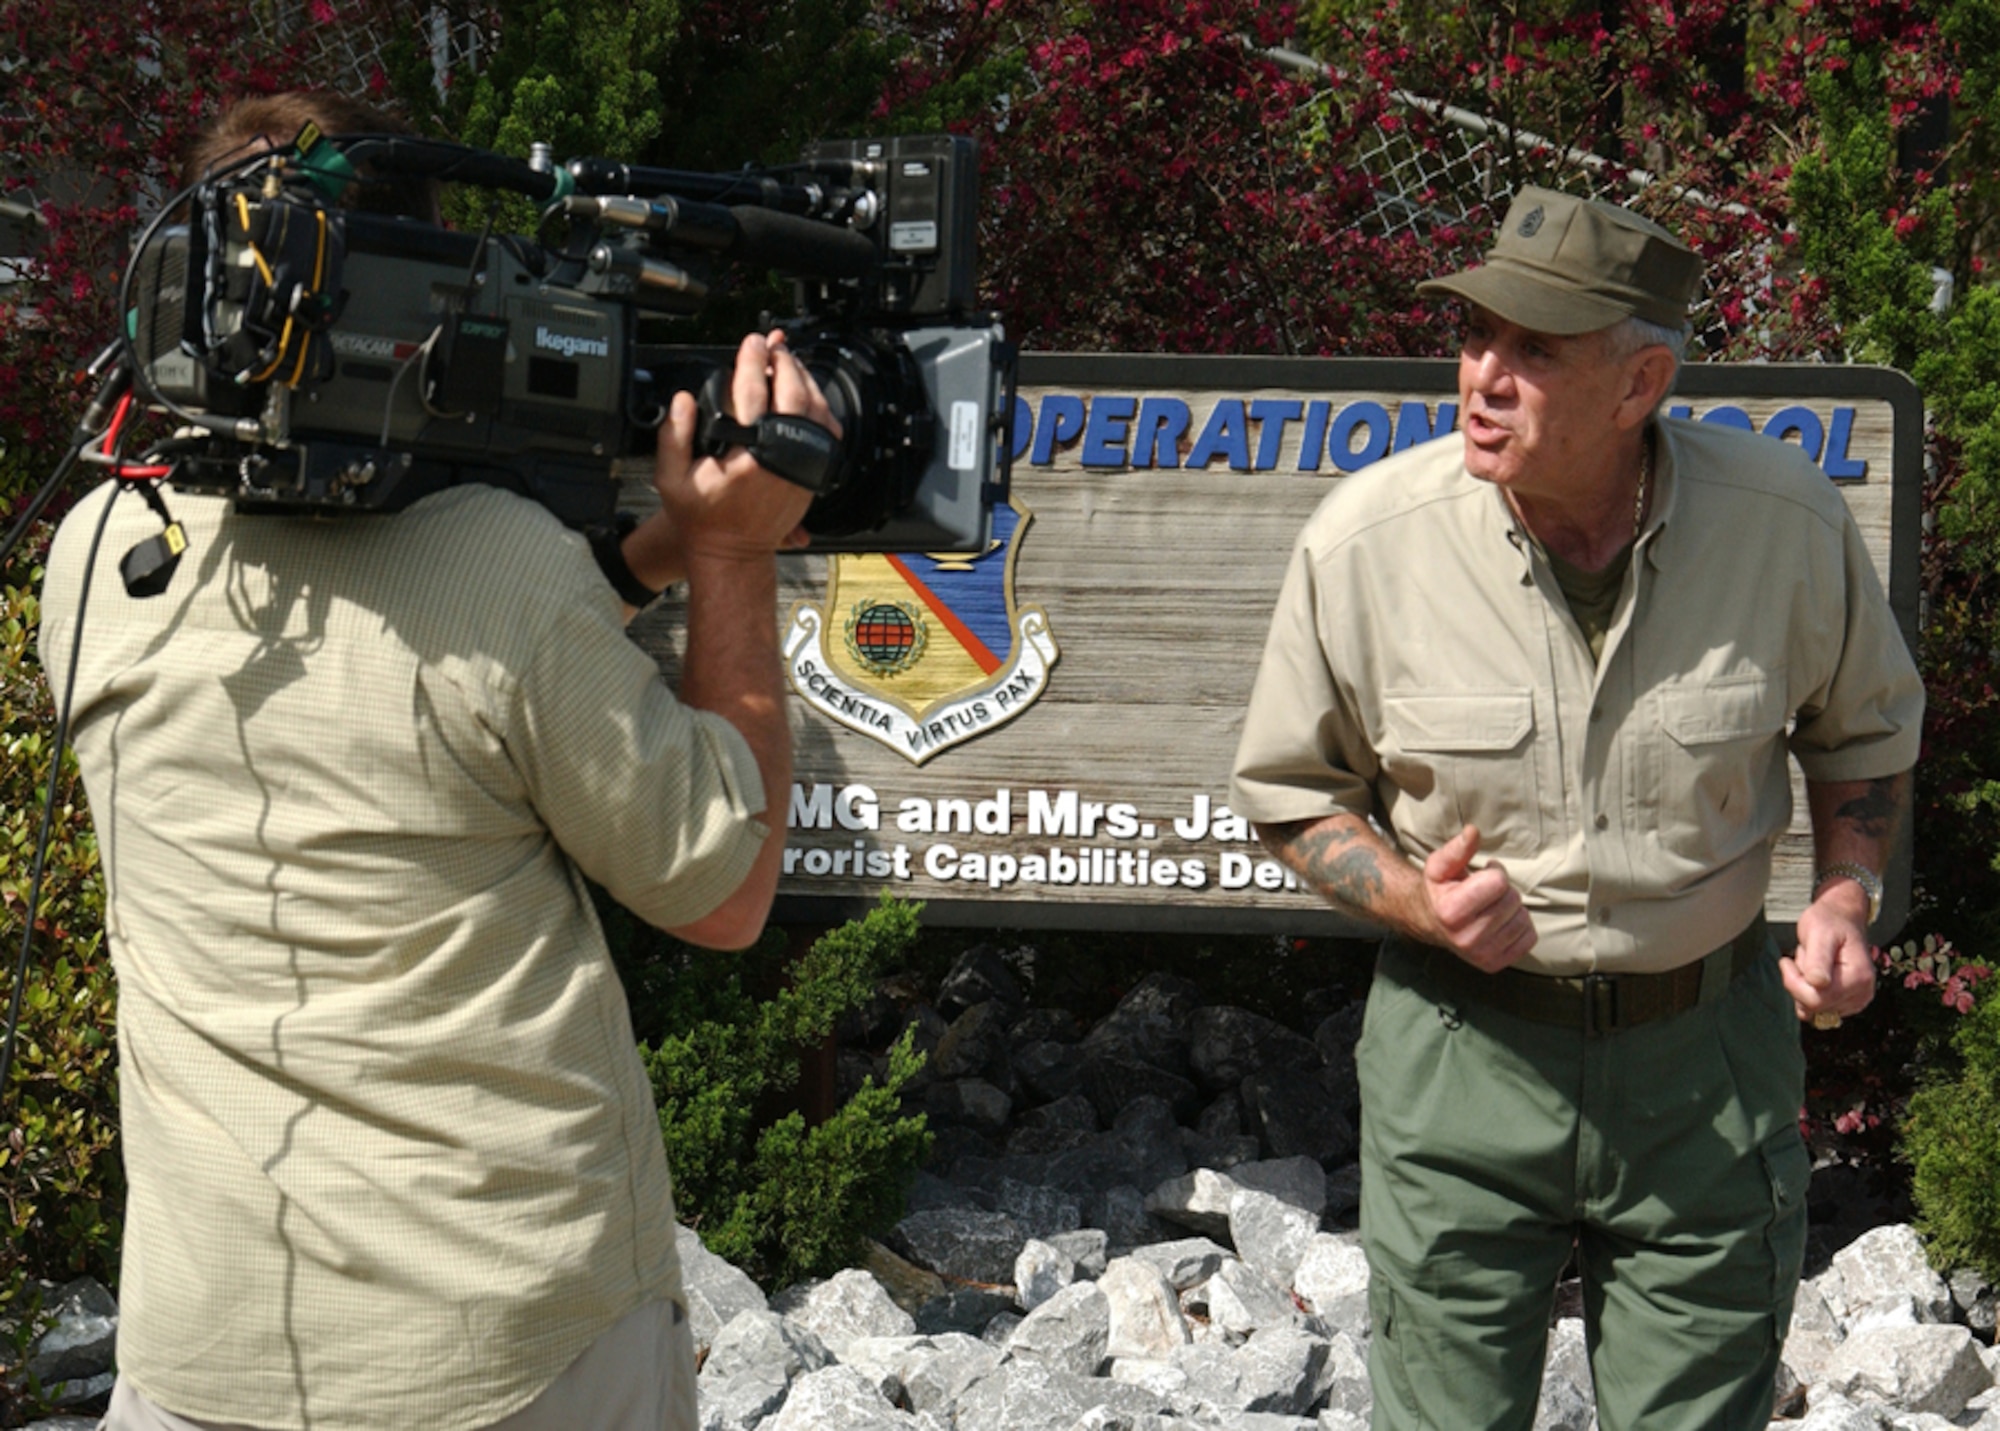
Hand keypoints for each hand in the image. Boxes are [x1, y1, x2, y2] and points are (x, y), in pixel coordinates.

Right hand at [654, 331, 834, 562]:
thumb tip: (683, 399)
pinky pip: (826, 430)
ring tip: (786, 361)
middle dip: (783, 361)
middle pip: (794, 393)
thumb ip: (674, 435)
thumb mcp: (670, 478)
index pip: (754, 392)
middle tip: (772, 345)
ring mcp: (802, 467)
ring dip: (803, 378)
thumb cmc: (703, 519)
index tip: (751, 342)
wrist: (732, 552)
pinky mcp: (812, 474)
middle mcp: (782, 458)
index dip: (752, 360)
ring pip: (815, 408)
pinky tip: (805, 393)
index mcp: (748, 454)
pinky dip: (818, 405)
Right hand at [1421, 824, 1535, 971]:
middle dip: (1503, 890)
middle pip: (1513, 900)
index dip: (1494, 871)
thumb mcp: (1440, 865)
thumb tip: (1473, 831)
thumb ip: (1457, 848)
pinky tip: (1501, 922)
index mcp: (1450, 912)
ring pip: (1523, 918)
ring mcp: (1481, 955)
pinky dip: (1520, 926)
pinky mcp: (1494, 964)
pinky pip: (1530, 938)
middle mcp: (1465, 938)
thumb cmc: (1440, 889)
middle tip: (1485, 892)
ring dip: (1512, 908)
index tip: (1482, 874)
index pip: (1499, 882)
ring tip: (1492, 907)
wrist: (1431, 923)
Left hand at [1782, 879, 1877, 1023]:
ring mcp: (1855, 999)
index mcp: (1858, 978)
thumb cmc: (1830, 921)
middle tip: (1805, 957)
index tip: (1787, 961)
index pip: (1815, 1000)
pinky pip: (1818, 1007)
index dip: (1794, 983)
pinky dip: (1810, 990)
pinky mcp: (1847, 1002)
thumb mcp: (1819, 933)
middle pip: (1813, 1006)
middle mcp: (1862, 993)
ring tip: (1812, 962)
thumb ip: (1818, 960)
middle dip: (1800, 983)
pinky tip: (1815, 971)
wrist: (1841, 917)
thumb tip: (1818, 984)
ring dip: (1804, 986)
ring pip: (1813, 1008)